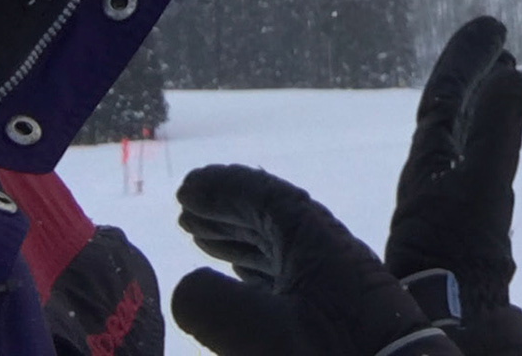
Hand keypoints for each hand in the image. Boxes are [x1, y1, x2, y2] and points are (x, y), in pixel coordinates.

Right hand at [173, 164, 458, 355]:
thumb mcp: (262, 334)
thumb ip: (211, 305)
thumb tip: (186, 288)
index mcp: (315, 240)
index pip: (265, 197)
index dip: (223, 189)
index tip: (187, 188)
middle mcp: (327, 252)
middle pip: (271, 217)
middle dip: (226, 212)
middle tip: (185, 213)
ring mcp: (334, 284)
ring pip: (279, 249)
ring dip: (238, 241)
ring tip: (200, 240)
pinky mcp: (336, 315)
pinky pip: (287, 278)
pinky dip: (256, 273)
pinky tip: (239, 281)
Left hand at [386, 17, 521, 355]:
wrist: (453, 323)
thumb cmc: (458, 259)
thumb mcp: (482, 189)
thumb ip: (497, 133)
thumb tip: (514, 75)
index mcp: (429, 163)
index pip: (445, 96)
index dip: (466, 58)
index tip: (492, 24)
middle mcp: (437, 178)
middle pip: (455, 112)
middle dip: (476, 75)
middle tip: (500, 41)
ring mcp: (452, 203)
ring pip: (469, 139)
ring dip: (486, 104)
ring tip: (507, 75)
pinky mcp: (469, 228)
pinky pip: (481, 167)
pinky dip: (494, 141)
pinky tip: (503, 142)